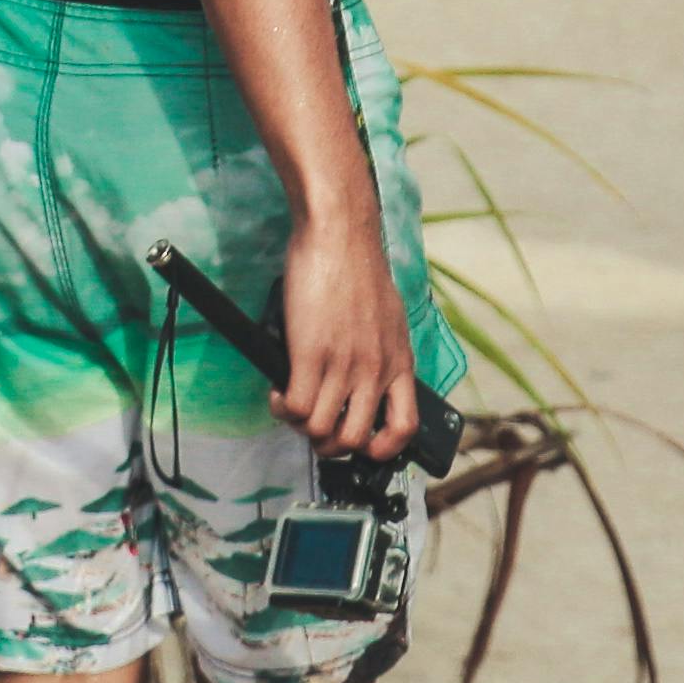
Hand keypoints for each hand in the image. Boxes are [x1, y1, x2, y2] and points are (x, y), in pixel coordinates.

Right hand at [277, 207, 420, 462]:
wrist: (339, 233)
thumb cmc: (357, 265)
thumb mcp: (387, 316)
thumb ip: (380, 349)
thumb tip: (363, 372)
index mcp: (398, 361)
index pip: (404, 428)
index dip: (382, 449)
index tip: (362, 446)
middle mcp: (375, 370)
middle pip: (354, 440)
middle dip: (328, 443)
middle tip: (313, 425)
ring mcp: (344, 365)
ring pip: (322, 430)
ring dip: (301, 427)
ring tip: (291, 406)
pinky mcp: (312, 354)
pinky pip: (296, 407)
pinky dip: (283, 408)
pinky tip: (279, 392)